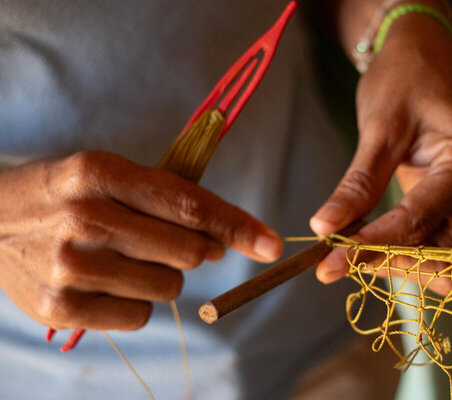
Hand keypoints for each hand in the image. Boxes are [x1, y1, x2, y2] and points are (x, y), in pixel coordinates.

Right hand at [0, 151, 281, 329]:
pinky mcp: (60, 308)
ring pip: (169, 288)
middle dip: (193, 249)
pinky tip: (107, 281)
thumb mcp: (109, 173)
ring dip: (162, 276)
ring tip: (125, 258)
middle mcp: (84, 218)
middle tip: (165, 241)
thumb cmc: (64, 194)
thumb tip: (223, 240)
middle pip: (188, 252)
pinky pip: (140, 316)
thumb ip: (169, 198)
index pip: (189, 205)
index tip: (270, 244)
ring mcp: (69, 267)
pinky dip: (136, 301)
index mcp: (101, 173)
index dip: (238, 226)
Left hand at [310, 14, 451, 294]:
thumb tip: (324, 228)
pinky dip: (403, 248)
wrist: (424, 56)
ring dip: (397, 261)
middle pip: (444, 251)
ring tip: (346, 255)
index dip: (376, 244)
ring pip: (442, 254)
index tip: (331, 263)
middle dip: (393, 263)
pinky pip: (436, 240)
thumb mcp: (378, 129)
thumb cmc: (406, 78)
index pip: (422, 218)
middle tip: (337, 264)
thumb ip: (357, 184)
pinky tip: (366, 244)